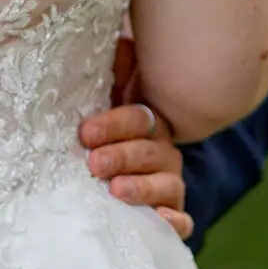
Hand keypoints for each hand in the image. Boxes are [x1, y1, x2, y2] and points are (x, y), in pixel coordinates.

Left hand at [79, 62, 190, 240]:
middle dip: (122, 156)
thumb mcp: (100, 102)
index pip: (138, 118)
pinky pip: (181, 221)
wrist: (107, 176)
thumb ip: (110, 74)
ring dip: (143, 188)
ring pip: (167, 186)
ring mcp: (168, 184)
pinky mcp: (170, 217)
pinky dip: (174, 223)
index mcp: (147, 122)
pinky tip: (160, 222)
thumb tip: (118, 45)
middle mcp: (163, 152)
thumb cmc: (99, 134)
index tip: (86, 132)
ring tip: (116, 190)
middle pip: (150, 152)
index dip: (114, 124)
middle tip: (94, 163)